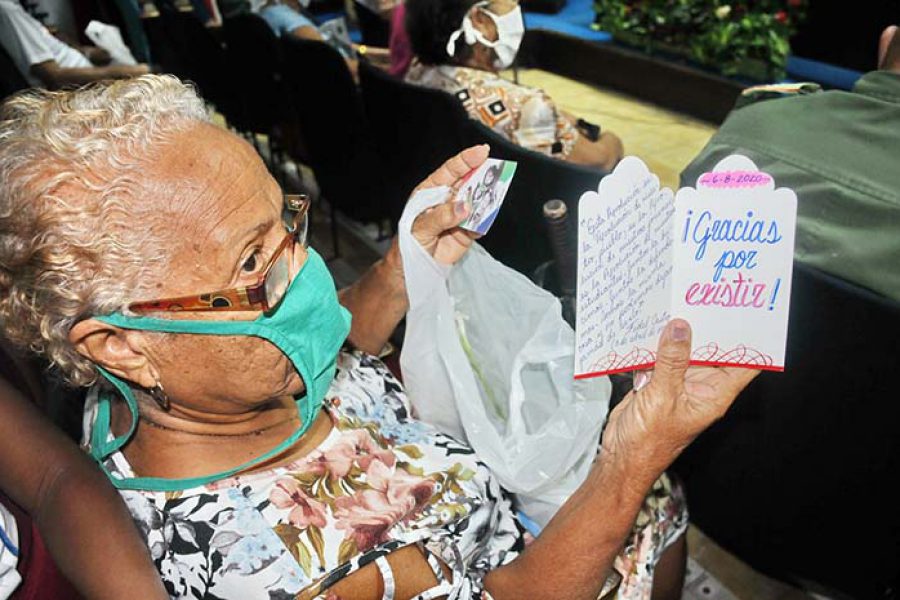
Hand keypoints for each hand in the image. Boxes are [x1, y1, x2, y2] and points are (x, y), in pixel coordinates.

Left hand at [410, 144, 488, 264]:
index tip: (482, 151)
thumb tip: (464, 206)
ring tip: (496, 191)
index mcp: (431, 191)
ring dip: (487, 196)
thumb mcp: (420, 227)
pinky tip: (487, 214)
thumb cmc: (408, 242)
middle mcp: (447, 200)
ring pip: (477, 200)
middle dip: (483, 174)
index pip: (451, 171)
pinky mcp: (468, 231)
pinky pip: (481, 221)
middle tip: (497, 170)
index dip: (466, 160)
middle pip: (468, 182)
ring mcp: (459, 214)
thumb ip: (441, 216)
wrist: (413, 268)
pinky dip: (486, 218)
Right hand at [600, 319, 757, 484]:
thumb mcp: (663, 397)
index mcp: (713, 395)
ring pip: (682, 350)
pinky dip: (652, 344)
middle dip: (707, 326)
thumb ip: (671, 361)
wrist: (621, 457)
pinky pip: (658, 357)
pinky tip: (646, 329)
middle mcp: (699, 387)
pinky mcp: (655, 382)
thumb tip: (681, 329)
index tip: (749, 314)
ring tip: (672, 304)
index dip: (750, 340)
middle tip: (702, 297)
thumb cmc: (649, 443)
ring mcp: (677, 383)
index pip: (744, 364)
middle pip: (711, 350)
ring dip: (676, 333)